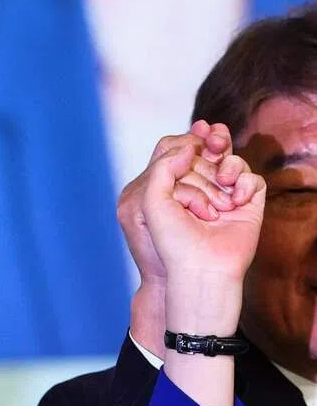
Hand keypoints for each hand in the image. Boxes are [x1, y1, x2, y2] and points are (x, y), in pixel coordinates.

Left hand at [140, 124, 264, 333]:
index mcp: (170, 189)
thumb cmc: (172, 242)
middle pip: (207, 154)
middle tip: (214, 148)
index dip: (189, 141)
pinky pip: (253, 179)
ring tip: (222, 187)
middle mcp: (197, 190)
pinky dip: (245, 183)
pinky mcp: (247, 205)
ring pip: (231, 163)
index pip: (179, 152)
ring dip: (226, 169)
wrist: (200, 270)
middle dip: (208, 156)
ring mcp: (223, 196)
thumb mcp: (153, 202)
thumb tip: (188, 145)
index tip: (198, 135)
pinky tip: (234, 202)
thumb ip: (163, 168)